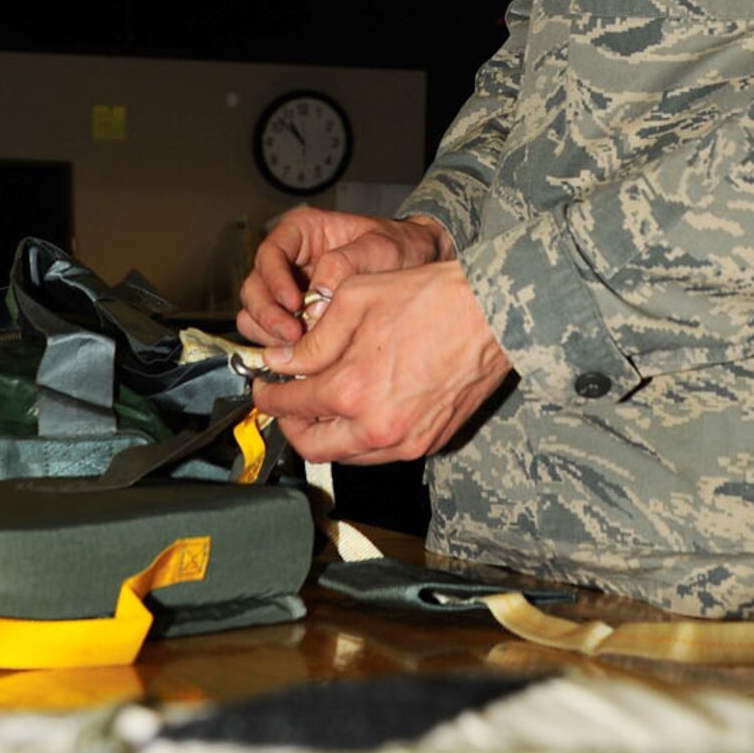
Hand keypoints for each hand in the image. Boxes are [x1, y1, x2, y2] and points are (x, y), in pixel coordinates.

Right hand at [236, 206, 452, 346]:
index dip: (273, 282)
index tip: (293, 304)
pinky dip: (282, 348)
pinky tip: (306, 356)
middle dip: (268, 315)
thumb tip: (313, 301)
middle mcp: (289, 261)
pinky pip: (274, 336)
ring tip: (300, 348)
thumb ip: (345, 267)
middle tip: (293, 335)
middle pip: (254, 289)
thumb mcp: (379, 248)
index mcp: (302, 233)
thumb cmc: (402, 247)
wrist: (422, 267)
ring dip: (271, 335)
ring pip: (256, 315)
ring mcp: (291, 292)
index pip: (268, 254)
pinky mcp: (298, 320)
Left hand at [249, 260, 512, 463]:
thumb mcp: (354, 300)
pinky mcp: (430, 443)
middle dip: (292, 425)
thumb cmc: (427, 298)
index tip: (263, 387)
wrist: (490, 314)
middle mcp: (376, 427)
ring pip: (348, 454)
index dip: (268, 396)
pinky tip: (363, 406)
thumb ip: (312, 340)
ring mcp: (406, 441)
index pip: (290, 406)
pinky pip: (382, 452)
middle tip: (287, 402)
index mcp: (351, 390)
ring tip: (324, 402)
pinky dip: (362, 436)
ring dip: (327, 433)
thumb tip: (281, 362)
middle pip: (313, 446)